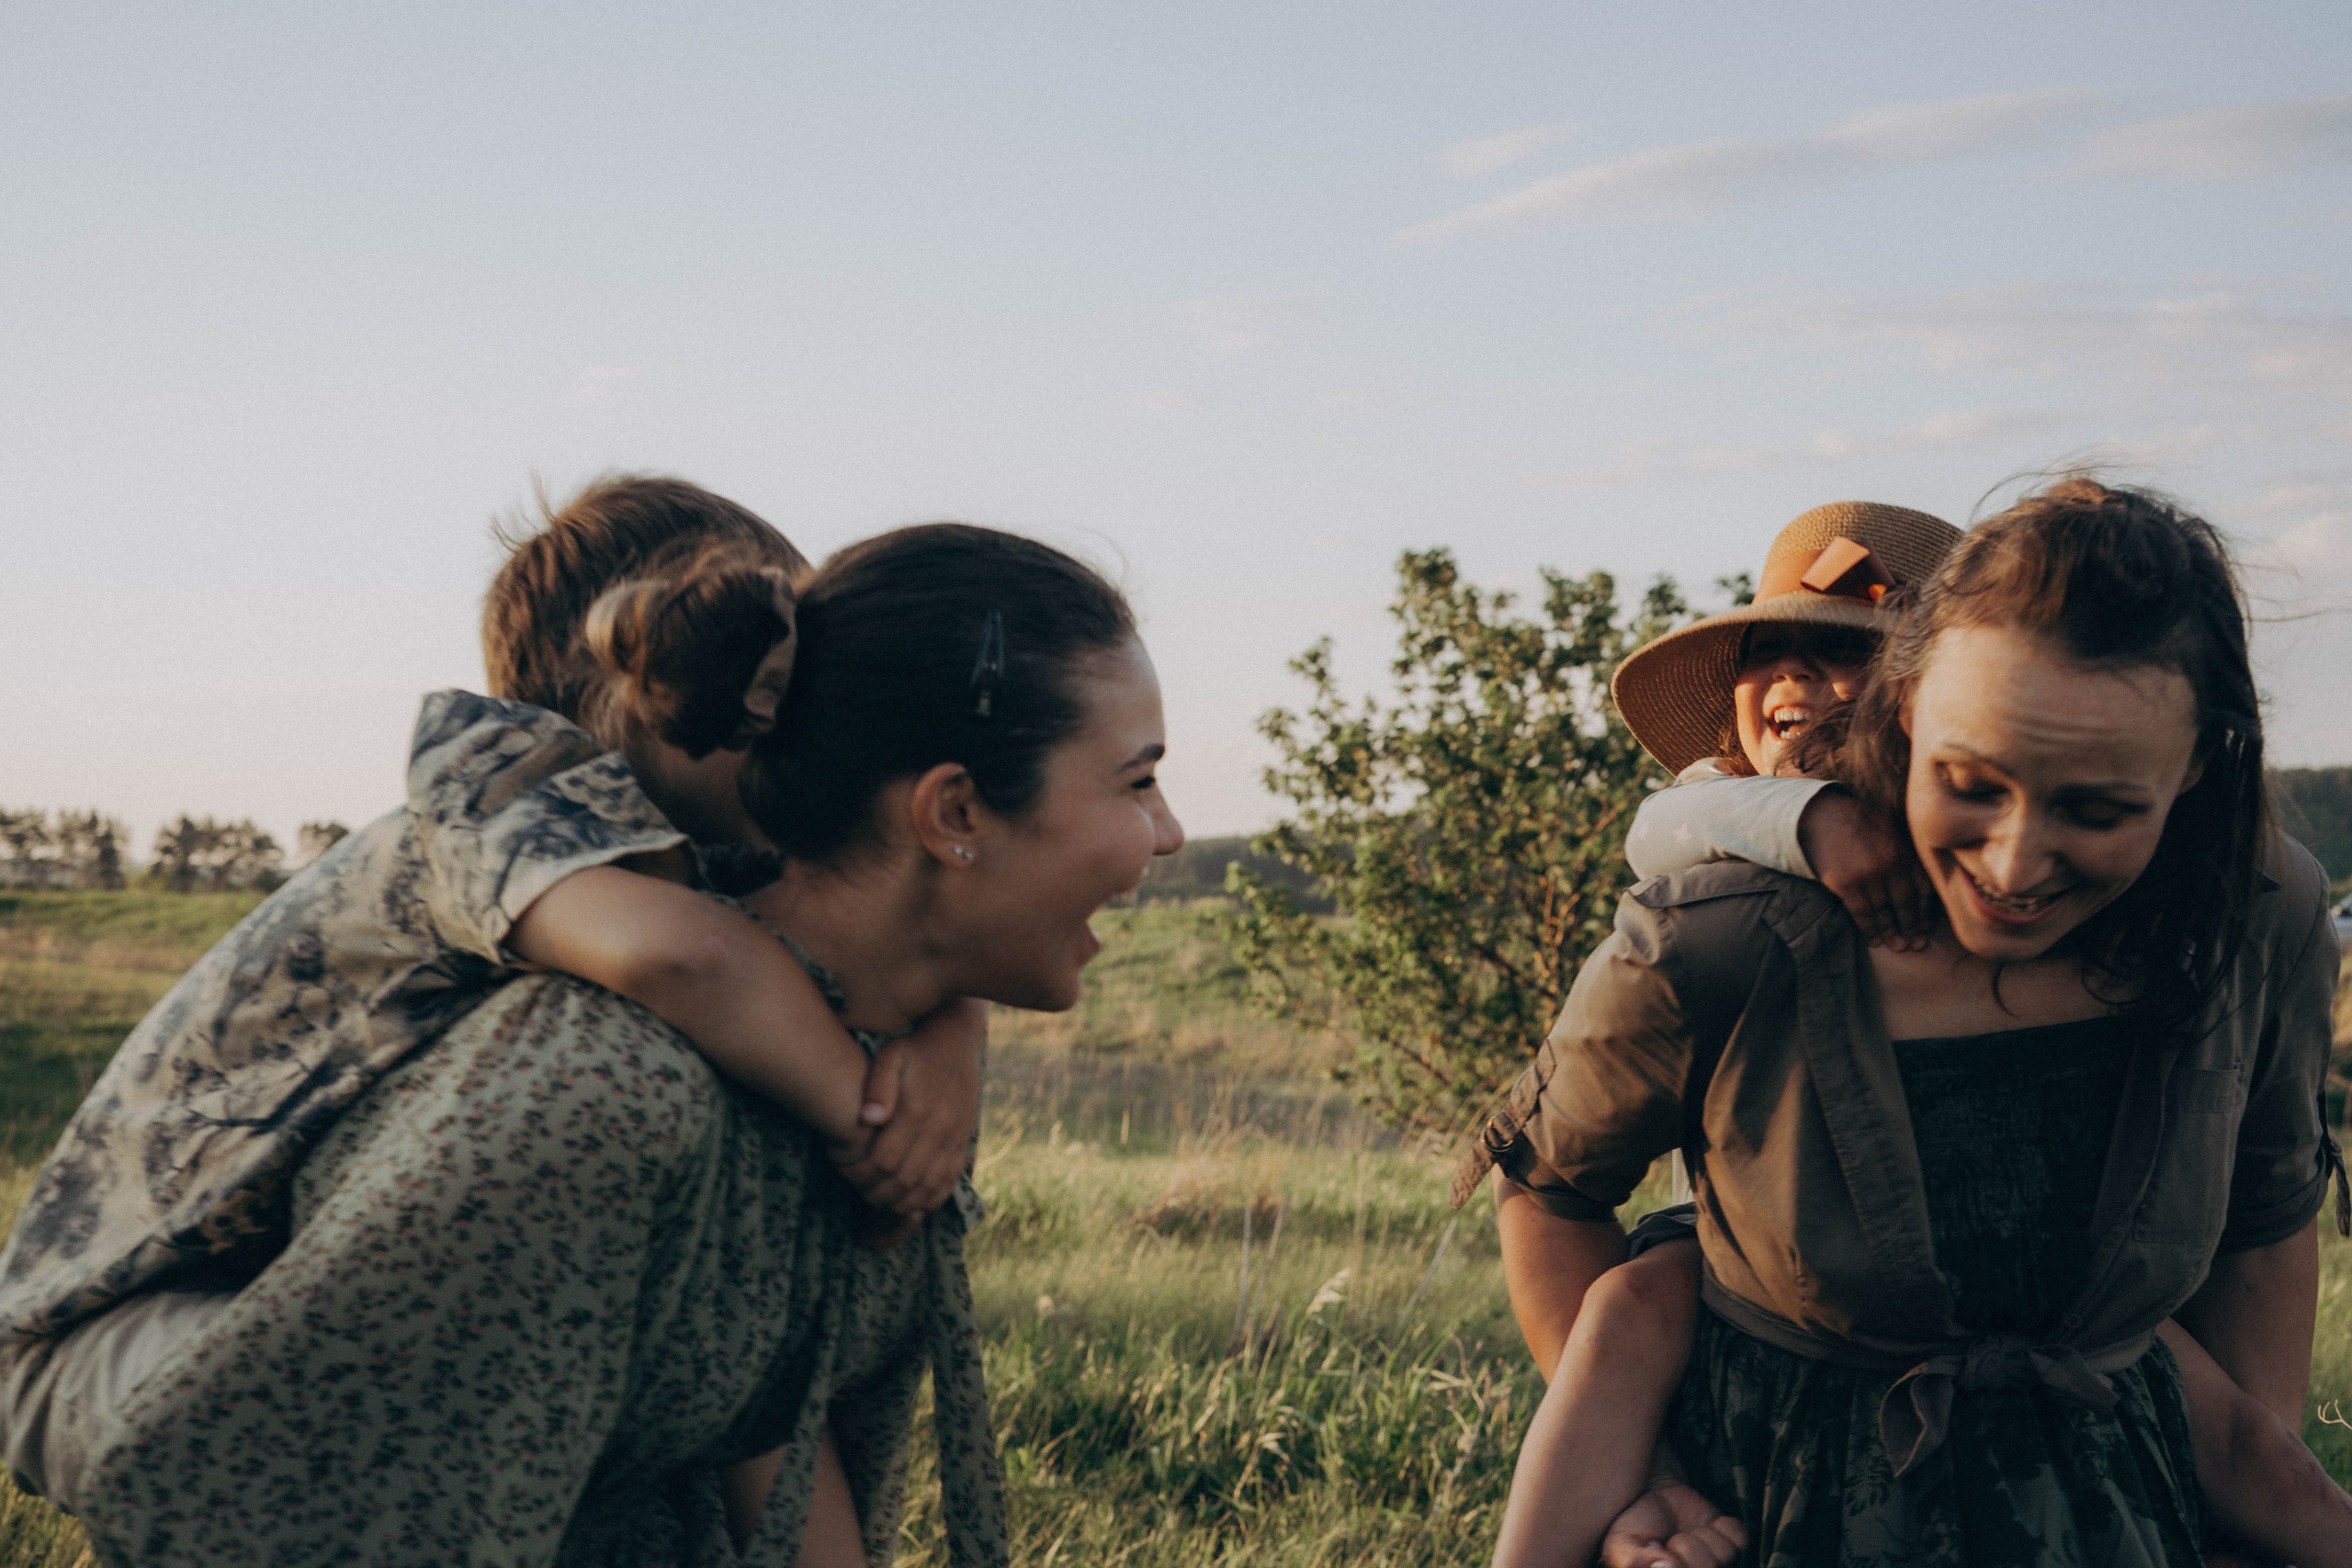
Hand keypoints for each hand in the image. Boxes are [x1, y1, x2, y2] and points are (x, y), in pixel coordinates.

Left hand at [829, 998, 984, 1217]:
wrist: (956, 1041)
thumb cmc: (914, 1050)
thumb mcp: (891, 1057)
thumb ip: (878, 1087)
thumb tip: (868, 1119)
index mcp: (919, 1111)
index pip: (885, 1160)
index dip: (859, 1173)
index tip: (843, 1168)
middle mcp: (941, 1129)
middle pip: (905, 1180)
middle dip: (875, 1192)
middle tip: (855, 1187)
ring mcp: (956, 1138)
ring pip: (928, 1188)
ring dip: (901, 1202)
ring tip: (877, 1198)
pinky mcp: (963, 1142)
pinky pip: (948, 1182)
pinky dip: (928, 1199)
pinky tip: (909, 1201)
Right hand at [1599, 1481, 1746, 1567]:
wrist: (1651, 1492)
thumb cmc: (1634, 1525)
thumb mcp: (1620, 1545)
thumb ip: (1635, 1562)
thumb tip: (1666, 1567)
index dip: (1674, 1563)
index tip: (1660, 1553)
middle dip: (1685, 1551)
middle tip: (1671, 1542)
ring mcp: (1718, 1563)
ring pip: (1723, 1556)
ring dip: (1701, 1538)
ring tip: (1685, 1534)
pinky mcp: (1733, 1544)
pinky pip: (1738, 1539)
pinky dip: (1721, 1527)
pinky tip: (1705, 1526)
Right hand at [1797, 787, 1936, 951]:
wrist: (1820, 813)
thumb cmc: (1855, 821)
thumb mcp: (1888, 830)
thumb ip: (1905, 853)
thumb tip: (1920, 883)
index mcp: (1903, 849)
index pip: (1923, 887)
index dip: (1926, 910)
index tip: (1927, 927)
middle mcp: (1890, 862)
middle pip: (1906, 903)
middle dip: (1912, 927)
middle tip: (1917, 946)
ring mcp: (1868, 873)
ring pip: (1884, 911)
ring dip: (1891, 932)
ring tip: (1897, 947)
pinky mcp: (1845, 882)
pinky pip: (1862, 913)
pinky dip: (1869, 929)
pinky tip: (1874, 941)